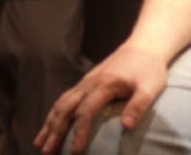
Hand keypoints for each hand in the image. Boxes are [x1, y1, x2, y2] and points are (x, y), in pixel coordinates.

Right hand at [35, 42, 168, 154]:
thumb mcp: (150, 88)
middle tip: (46, 153)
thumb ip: (138, 106)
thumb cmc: (149, 70)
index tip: (74, 153)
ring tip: (39, 144)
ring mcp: (85, 82)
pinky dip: (54, 113)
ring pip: (61, 104)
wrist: (143, 46)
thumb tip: (126, 127)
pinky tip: (50, 125)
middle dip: (54, 131)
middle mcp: (89, 83)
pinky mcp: (85, 82)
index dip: (78, 134)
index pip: (86, 113)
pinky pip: (65, 99)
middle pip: (66, 109)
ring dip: (49, 124)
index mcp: (104, 85)